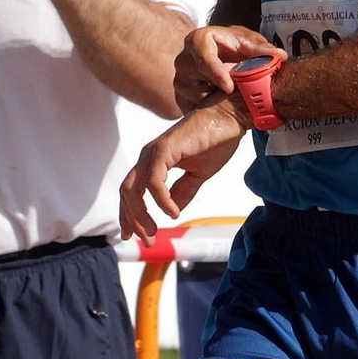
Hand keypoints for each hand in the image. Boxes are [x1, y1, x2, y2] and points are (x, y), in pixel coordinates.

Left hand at [120, 97, 250, 242]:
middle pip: (127, 194)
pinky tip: (172, 212)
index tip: (140, 237)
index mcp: (154, 162)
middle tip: (147, 240)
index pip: (132, 192)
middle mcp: (149, 156)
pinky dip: (160, 199)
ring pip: (134, 189)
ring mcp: (154, 152)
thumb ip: (183, 192)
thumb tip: (172, 212)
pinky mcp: (164, 148)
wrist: (229, 118)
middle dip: (133, 221)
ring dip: (141, 214)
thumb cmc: (216, 140)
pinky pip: (154, 180)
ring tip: (155, 231)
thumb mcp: (198, 175)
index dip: (132, 216)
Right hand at [174, 26, 279, 112]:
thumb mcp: (250, 44)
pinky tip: (222, 105)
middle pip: (197, 77)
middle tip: (237, 94)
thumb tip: (280, 56)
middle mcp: (184, 58)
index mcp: (198, 40)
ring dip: (215, 99)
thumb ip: (264, 50)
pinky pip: (193, 108)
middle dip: (218, 87)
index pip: (203, 56)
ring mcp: (180, 79)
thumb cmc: (236, 47)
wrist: (225, 59)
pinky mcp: (181, 97)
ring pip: (196, 96)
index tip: (229, 87)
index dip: (216, 72)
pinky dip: (208, 109)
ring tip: (232, 97)